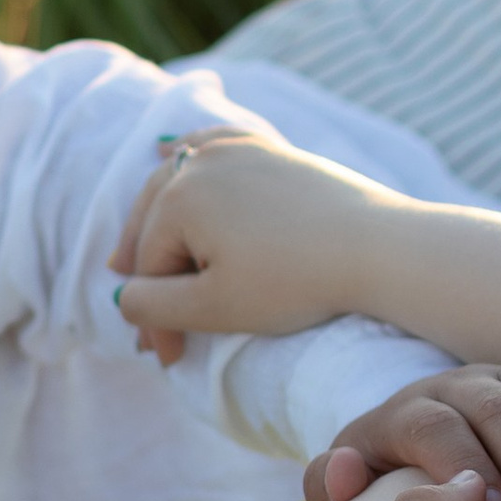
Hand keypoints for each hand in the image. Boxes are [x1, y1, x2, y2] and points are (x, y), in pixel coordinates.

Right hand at [109, 126, 381, 364]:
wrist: (379, 249)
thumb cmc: (294, 282)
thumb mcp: (212, 308)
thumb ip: (151, 307)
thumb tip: (121, 297)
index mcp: (176, 199)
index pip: (148, 268)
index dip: (154, 320)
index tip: (170, 359)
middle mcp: (199, 163)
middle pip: (153, 221)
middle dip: (149, 270)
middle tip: (141, 312)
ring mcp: (237, 148)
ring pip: (176, 179)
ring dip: (157, 216)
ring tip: (139, 242)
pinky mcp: (270, 148)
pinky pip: (215, 141)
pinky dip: (190, 150)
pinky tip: (172, 150)